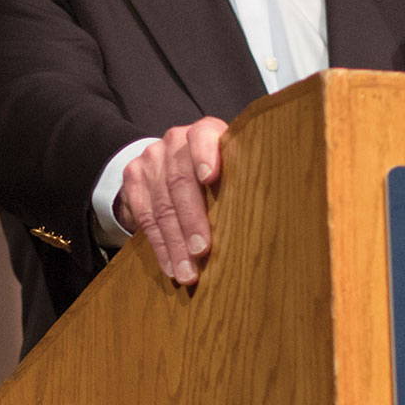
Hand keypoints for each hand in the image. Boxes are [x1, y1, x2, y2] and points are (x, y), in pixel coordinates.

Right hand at [114, 116, 227, 284]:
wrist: (168, 166)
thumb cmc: (216, 176)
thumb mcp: (231, 170)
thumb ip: (242, 183)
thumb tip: (271, 222)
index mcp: (205, 132)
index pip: (203, 135)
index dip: (206, 155)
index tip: (210, 178)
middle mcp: (175, 140)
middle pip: (180, 181)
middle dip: (191, 220)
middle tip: (201, 250)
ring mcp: (151, 158)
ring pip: (162, 205)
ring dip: (175, 243)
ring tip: (188, 272)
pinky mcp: (133, 177)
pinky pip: (146, 216)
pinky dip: (160, 245)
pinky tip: (171, 265)